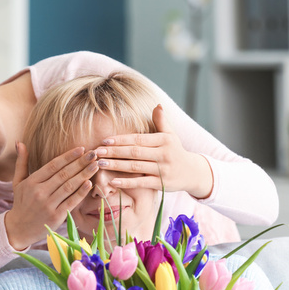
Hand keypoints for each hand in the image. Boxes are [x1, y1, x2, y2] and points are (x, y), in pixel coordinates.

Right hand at [5, 142, 97, 249]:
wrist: (18, 229)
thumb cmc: (21, 203)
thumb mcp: (18, 182)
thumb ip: (21, 162)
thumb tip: (19, 142)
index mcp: (31, 182)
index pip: (53, 165)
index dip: (68, 156)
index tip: (81, 148)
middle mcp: (39, 192)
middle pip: (63, 174)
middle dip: (80, 163)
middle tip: (94, 153)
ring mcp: (48, 205)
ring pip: (69, 186)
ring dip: (84, 175)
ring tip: (96, 165)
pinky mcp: (56, 217)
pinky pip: (71, 202)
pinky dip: (81, 193)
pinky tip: (90, 183)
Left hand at [94, 105, 212, 198]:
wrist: (192, 173)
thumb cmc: (176, 151)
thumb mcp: (171, 135)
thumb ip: (161, 121)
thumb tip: (157, 105)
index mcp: (164, 140)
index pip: (138, 139)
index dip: (121, 139)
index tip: (104, 140)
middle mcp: (164, 154)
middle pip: (134, 152)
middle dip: (114, 152)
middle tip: (96, 152)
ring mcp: (162, 170)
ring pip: (135, 167)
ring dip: (116, 166)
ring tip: (99, 164)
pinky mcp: (161, 184)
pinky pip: (141, 183)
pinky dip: (127, 183)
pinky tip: (113, 181)